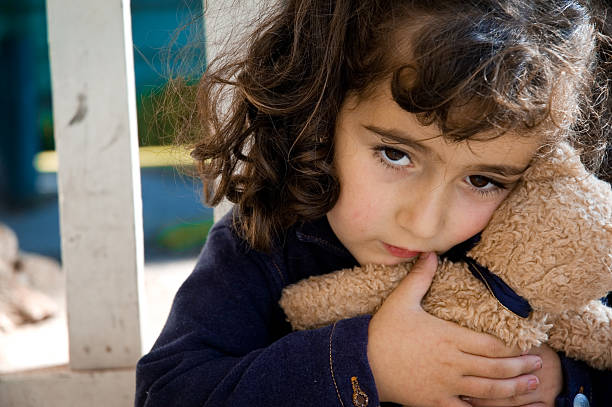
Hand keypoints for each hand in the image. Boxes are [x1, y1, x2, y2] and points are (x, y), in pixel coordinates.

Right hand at [367, 252, 542, 406]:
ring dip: (513, 389)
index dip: (512, 347)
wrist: (361, 361)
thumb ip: (420, 277)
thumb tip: (430, 253)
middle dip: (520, 367)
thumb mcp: (401, 300)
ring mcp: (445, 385)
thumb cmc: (382, 331)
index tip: (526, 346)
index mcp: (448, 337)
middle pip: (495, 368)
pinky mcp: (435, 402)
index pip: (490, 344)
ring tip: (530, 385)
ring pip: (488, 390)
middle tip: (538, 365)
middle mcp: (452, 363)